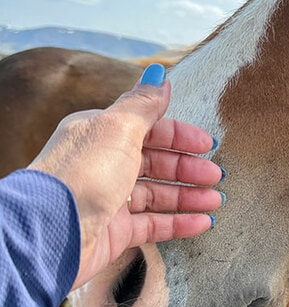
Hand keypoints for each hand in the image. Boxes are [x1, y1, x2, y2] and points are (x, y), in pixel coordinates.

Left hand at [29, 64, 222, 289]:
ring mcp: (109, 199)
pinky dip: (180, 222)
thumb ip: (143, 104)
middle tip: (216, 176)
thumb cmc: (82, 174)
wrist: (53, 231)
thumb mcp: (117, 128)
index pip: (149, 130)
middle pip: (156, 163)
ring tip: (216, 200)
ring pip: (158, 195)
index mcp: (101, 134)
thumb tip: (159, 75)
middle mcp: (104, 165)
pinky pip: (154, 224)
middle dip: (189, 168)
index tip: (208, 145)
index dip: (180, 136)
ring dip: (189, 196)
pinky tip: (203, 222)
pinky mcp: (114, 232)